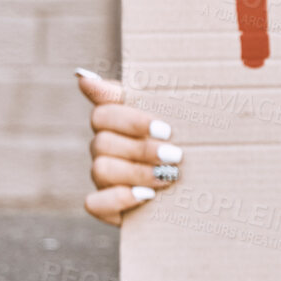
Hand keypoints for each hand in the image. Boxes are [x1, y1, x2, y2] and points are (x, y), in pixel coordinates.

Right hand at [76, 68, 183, 225]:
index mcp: (115, 121)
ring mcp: (101, 176)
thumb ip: (138, 92)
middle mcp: (103, 147)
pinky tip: (146, 196)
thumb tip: (82, 76)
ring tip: (169, 176)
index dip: (131, 121)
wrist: (198, 183)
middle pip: (103, 143)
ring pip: (100, 170)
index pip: (103, 114)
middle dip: (142, 150)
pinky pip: (93, 203)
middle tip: (175, 155)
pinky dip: (119, 199)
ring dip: (137, 173)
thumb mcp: (168, 112)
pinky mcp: (103, 204)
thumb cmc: (181, 138)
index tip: (165, 129)